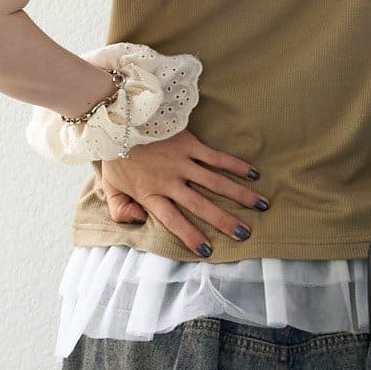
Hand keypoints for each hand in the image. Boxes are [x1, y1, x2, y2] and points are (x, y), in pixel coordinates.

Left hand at [96, 130, 268, 254]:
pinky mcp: (188, 143)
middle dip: (224, 221)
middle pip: (200, 205)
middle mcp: (169, 180)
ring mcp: (181, 161)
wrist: (117, 118)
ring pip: (215, 181)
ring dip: (240, 194)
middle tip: (244, 233)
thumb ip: (121, 211)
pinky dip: (235, 165)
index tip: (207, 251)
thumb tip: (139, 221)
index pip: (173, 220)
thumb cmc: (114, 155)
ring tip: (261, 205)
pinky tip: (253, 174)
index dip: (190, 236)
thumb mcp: (109, 187)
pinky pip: (216, 157)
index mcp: (151, 194)